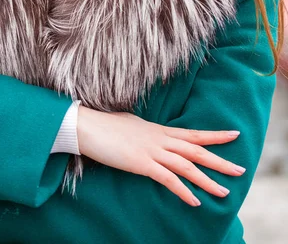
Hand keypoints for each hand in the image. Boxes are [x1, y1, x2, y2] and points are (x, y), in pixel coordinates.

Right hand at [77, 107, 245, 206]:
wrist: (87, 126)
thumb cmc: (107, 125)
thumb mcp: (133, 125)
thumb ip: (147, 132)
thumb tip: (152, 134)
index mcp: (159, 130)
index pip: (193, 133)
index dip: (214, 136)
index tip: (234, 135)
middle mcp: (160, 139)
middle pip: (196, 150)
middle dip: (219, 160)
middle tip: (240, 169)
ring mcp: (152, 151)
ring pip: (187, 166)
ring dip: (207, 180)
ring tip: (223, 193)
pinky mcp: (141, 164)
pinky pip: (167, 179)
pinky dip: (183, 190)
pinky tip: (194, 201)